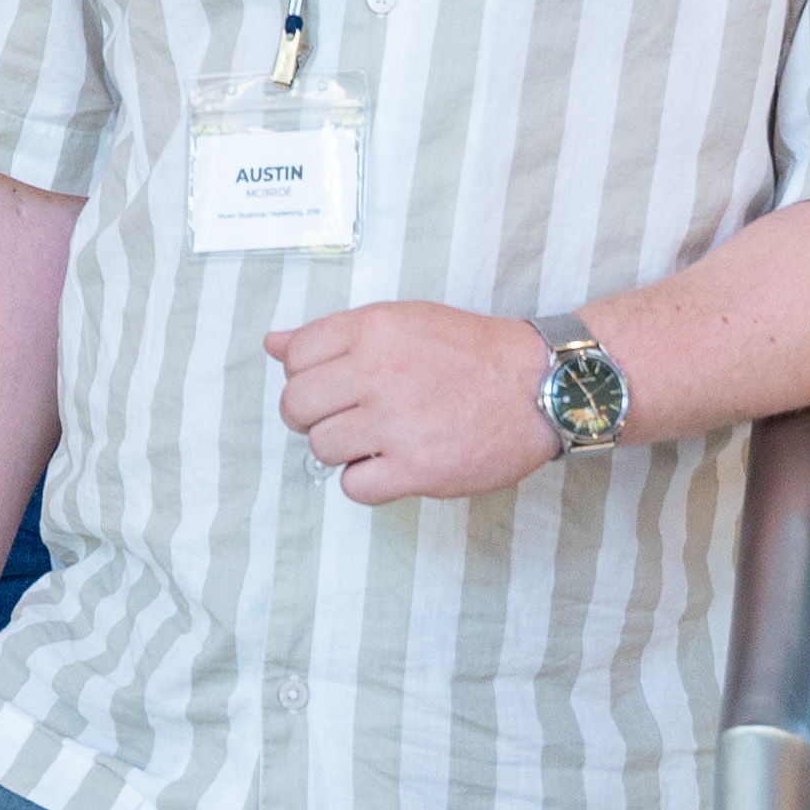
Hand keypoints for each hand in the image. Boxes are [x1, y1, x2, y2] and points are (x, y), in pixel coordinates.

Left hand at [268, 301, 570, 506]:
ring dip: (342, 449)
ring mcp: (396, 422)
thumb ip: (333, 334)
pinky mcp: (416, 469)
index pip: (295, 355)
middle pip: (296, 405)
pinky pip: (353, 487)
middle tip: (346, 417)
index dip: (306, 374)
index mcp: (372, 329)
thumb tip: (271, 344)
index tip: (333, 384)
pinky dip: (367, 482)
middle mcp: (378, 372)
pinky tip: (392, 465)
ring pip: (320, 447)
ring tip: (377, 440)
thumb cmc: (470, 352)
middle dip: (311, 416)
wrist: (538, 386)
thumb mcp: (401, 322)